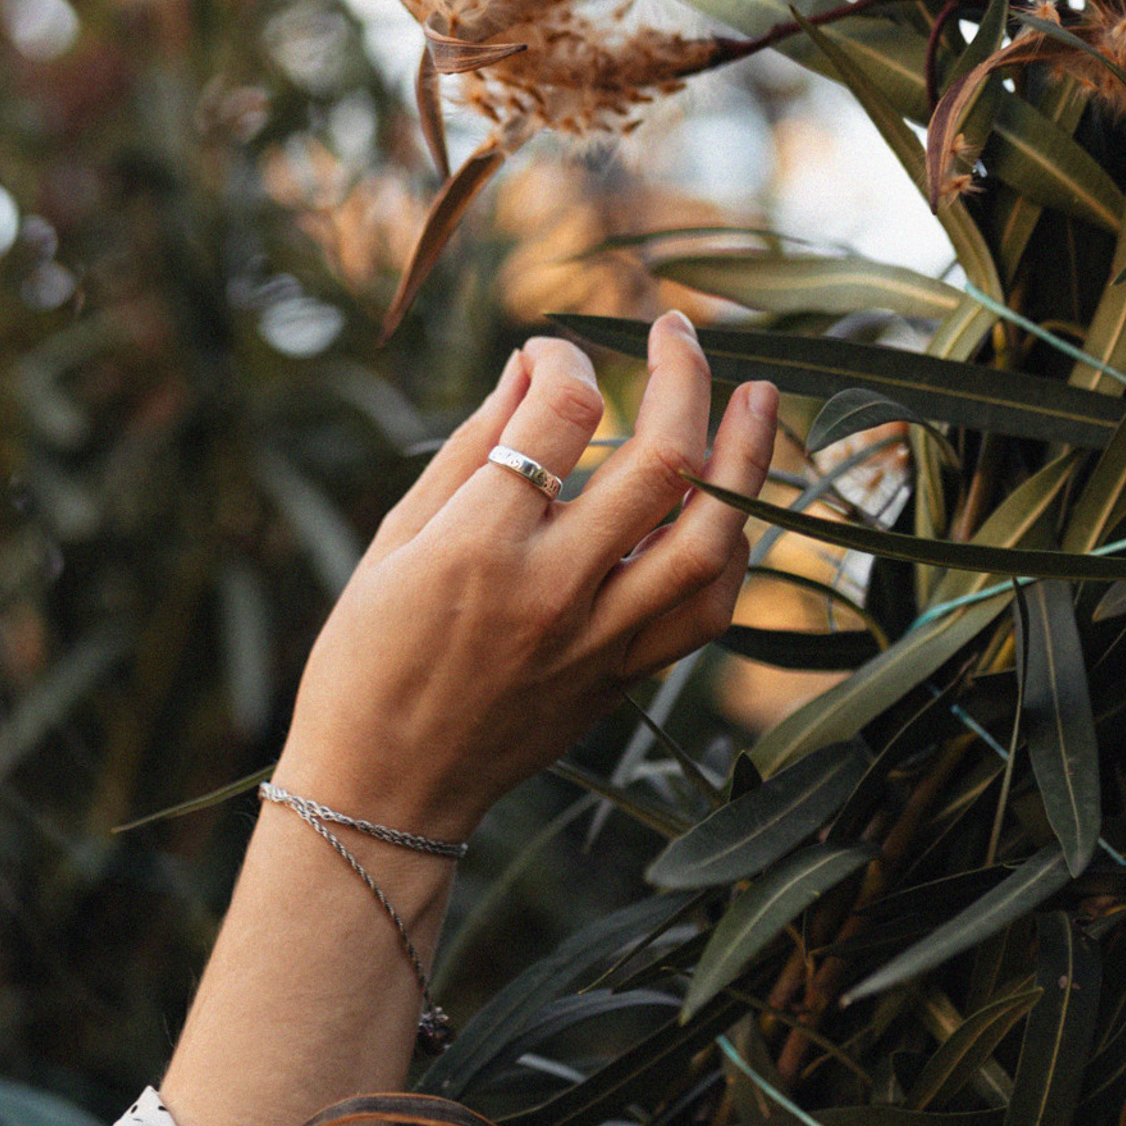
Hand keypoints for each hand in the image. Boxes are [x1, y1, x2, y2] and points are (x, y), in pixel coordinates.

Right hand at [277, 312, 779, 841]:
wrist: (386, 793)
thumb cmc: (366, 660)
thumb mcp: (394, 541)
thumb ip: (469, 448)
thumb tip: (530, 367)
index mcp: (480, 545)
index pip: (561, 413)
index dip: (566, 360)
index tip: (550, 354)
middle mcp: (554, 589)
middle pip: (664, 460)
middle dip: (683, 374)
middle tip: (676, 332)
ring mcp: (599, 640)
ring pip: (713, 539)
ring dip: (748, 459)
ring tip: (759, 400)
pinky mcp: (622, 677)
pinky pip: (705, 607)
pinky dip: (730, 548)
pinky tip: (730, 504)